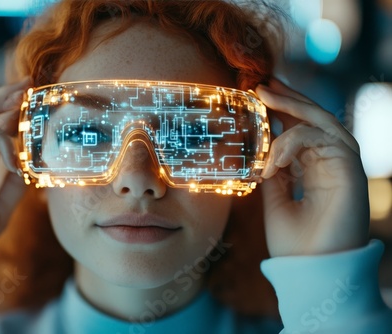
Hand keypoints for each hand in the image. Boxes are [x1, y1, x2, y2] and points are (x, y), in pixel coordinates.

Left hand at [256, 79, 368, 256]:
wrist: (310, 273)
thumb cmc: (293, 243)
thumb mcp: (274, 200)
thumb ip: (273, 173)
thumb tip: (262, 149)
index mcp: (316, 171)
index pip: (302, 132)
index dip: (283, 111)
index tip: (259, 95)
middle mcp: (332, 165)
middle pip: (315, 120)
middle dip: (288, 99)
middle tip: (261, 84)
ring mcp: (344, 166)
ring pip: (322, 122)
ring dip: (292, 107)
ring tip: (263, 98)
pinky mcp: (351, 171)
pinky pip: (322, 139)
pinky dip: (294, 142)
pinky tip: (272, 159)